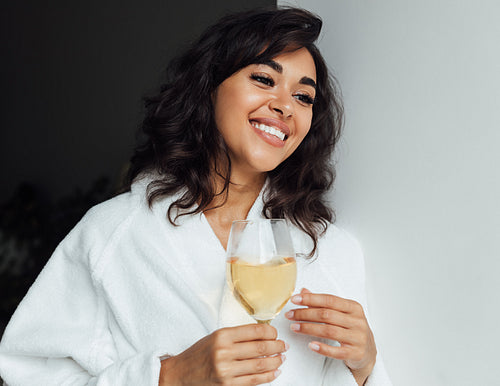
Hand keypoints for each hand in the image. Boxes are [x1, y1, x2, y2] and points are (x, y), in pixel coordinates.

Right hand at [159, 323, 287, 385]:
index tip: (276, 333)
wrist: (180, 374)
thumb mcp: (216, 337)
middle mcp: (224, 352)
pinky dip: (268, 376)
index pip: (255, 331)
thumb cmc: (199, 354)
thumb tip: (263, 334)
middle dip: (277, 346)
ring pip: (260, 365)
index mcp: (222, 335)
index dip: (271, 332)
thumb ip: (237, 335)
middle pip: (261, 348)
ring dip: (275, 362)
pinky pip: (254, 381)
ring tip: (281, 358)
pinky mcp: (227, 385)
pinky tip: (274, 372)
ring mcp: (226, 371)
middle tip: (283, 346)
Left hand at [285, 288, 375, 385]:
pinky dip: (322, 348)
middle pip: (327, 315)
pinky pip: (336, 351)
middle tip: (290, 315)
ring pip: (329, 331)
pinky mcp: (355, 353)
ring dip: (308, 329)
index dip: (310, 299)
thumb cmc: (351, 329)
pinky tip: (310, 345)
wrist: (368, 352)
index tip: (294, 299)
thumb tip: (303, 291)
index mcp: (354, 307)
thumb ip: (323, 303)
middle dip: (305, 314)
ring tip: (294, 327)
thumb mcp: (341, 313)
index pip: (329, 300)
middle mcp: (357, 321)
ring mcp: (358, 338)